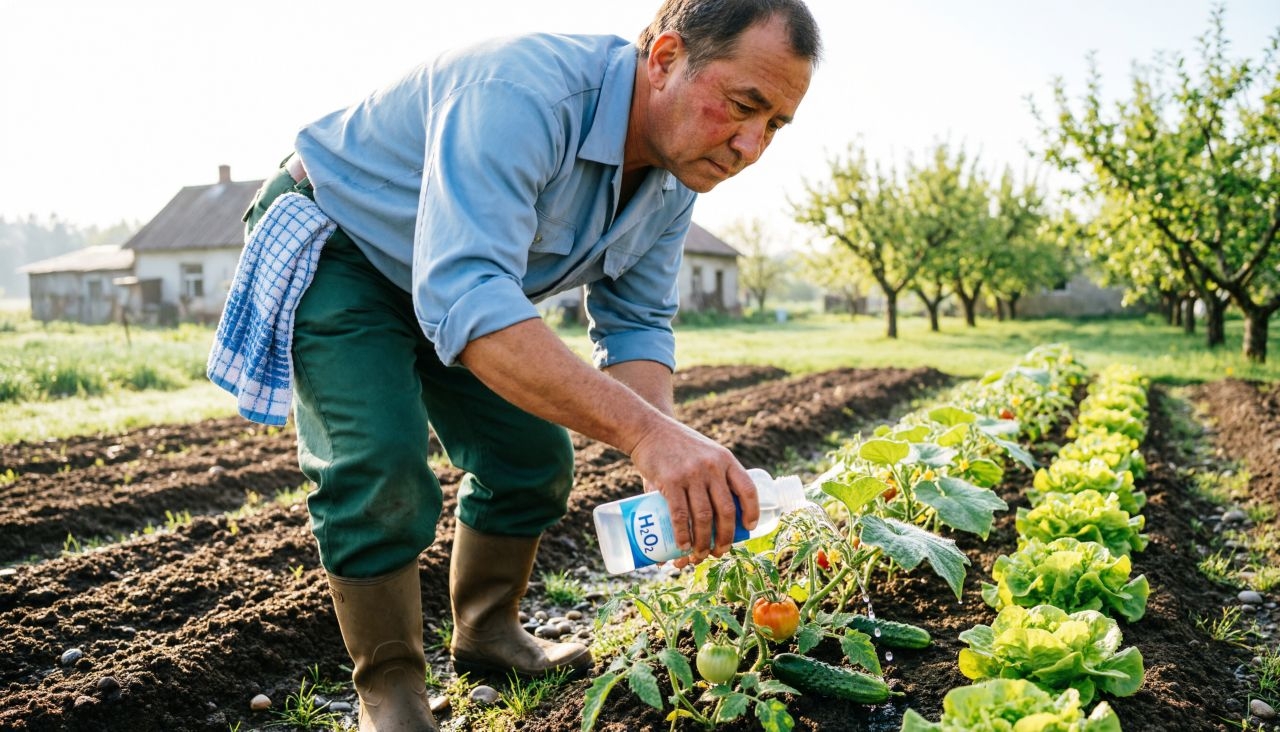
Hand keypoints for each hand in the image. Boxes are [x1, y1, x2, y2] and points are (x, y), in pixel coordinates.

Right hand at [629, 418, 758, 565]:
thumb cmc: (676, 445)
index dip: (751, 512)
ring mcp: (691, 474)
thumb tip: (711, 513)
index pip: (747, 489)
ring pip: (704, 517)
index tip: (748, 527)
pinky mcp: (670, 481)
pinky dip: (683, 535)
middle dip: (725, 537)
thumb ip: (709, 477)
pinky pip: (680, 515)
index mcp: (725, 460)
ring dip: (704, 542)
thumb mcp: (703, 452)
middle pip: (726, 510)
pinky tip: (682, 546)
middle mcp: (712, 467)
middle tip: (720, 551)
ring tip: (700, 554)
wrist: (647, 429)